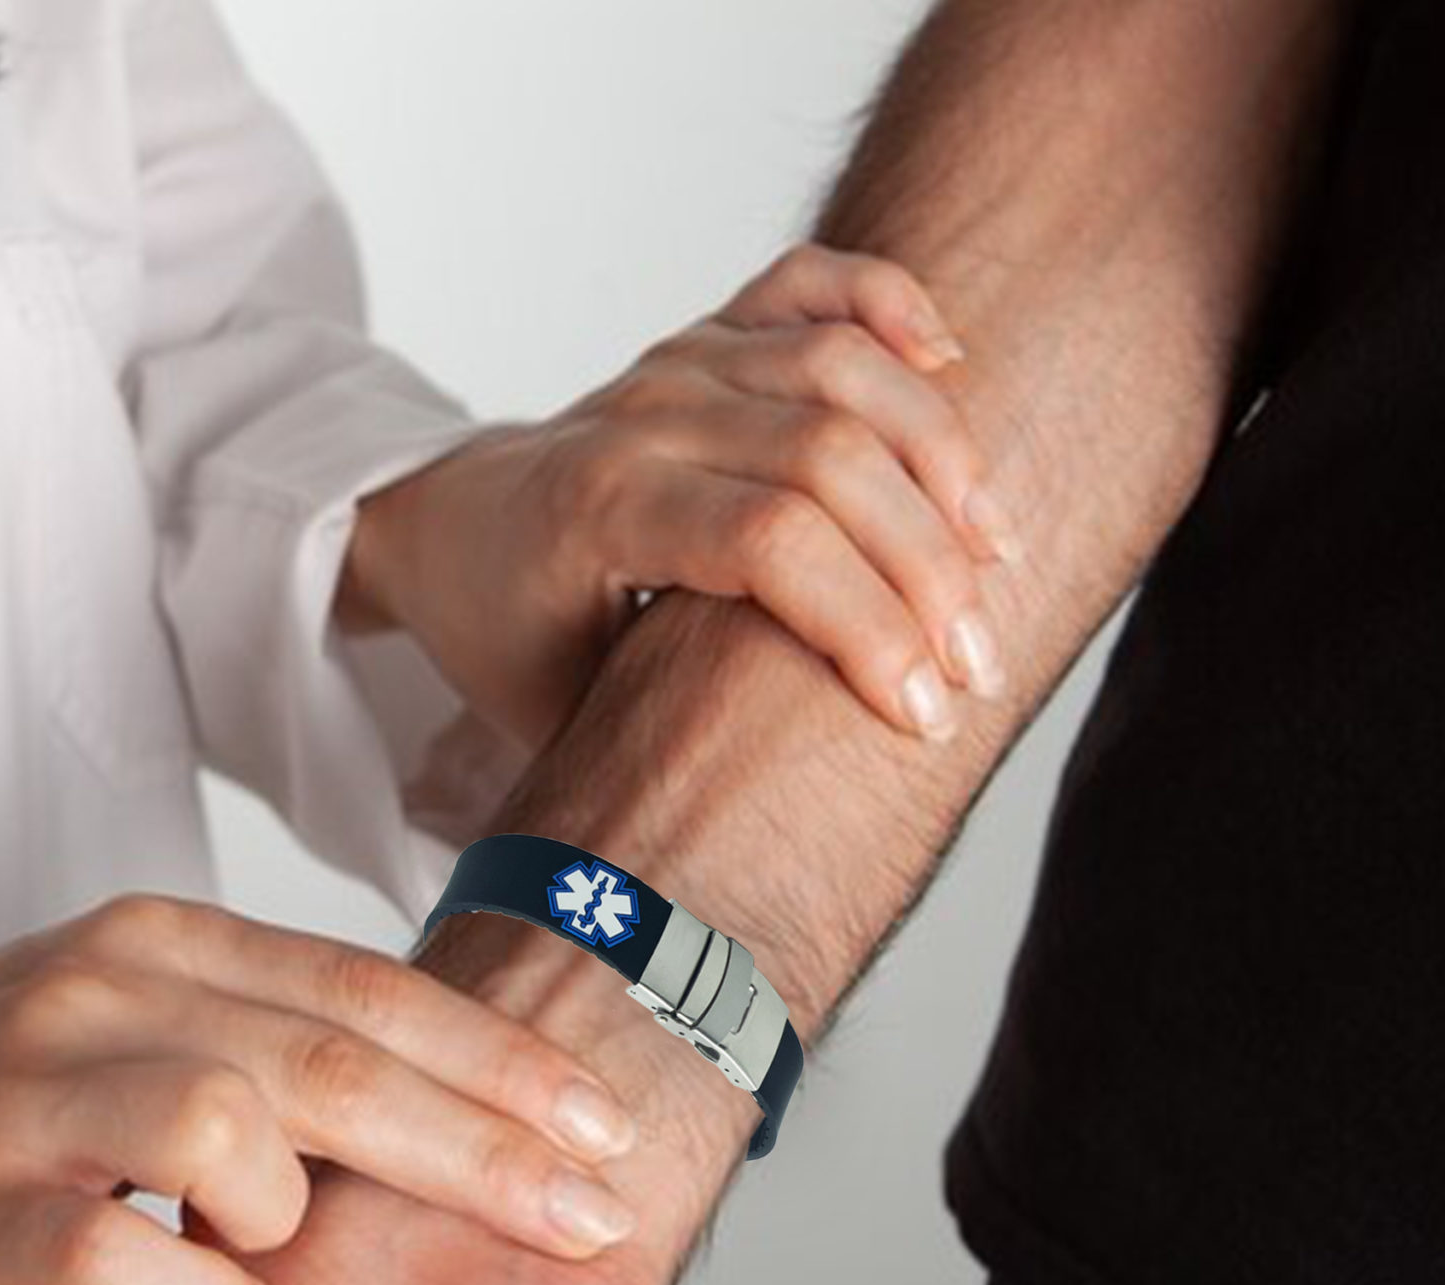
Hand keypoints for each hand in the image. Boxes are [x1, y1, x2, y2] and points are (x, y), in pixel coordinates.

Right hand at [0, 911, 747, 1284]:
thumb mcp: (139, 1010)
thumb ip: (278, 1029)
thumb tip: (468, 1078)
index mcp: (165, 941)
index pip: (365, 987)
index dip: (496, 1058)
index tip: (603, 1123)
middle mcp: (104, 995)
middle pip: (329, 1060)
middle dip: (480, 1144)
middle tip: (587, 1216)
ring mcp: (26, 1098)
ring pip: (220, 1126)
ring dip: (300, 1207)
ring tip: (300, 1258)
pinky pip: (108, 1250)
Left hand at [345, 243, 1019, 747]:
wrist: (450, 527)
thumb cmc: (508, 635)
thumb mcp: (552, 716)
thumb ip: (649, 741)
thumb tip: (759, 840)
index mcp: (595, 508)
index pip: (770, 541)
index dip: (867, 626)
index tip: (924, 715)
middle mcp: (645, 414)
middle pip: (832, 455)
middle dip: (928, 567)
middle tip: (979, 664)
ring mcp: (680, 360)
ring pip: (846, 365)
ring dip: (942, 454)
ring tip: (994, 552)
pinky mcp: (712, 330)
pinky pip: (816, 283)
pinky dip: (892, 304)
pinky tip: (951, 363)